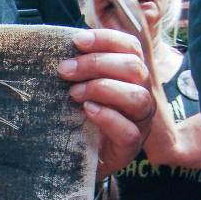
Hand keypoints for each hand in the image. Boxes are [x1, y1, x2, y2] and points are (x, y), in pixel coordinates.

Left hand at [58, 26, 152, 178]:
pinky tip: (87, 111)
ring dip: (102, 88)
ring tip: (74, 93)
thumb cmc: (76, 118)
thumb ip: (77, 68)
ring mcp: (139, 123)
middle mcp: (141, 96)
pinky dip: (108, 117)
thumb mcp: (77, 87)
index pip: (131, 47)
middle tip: (64, 70)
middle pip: (135, 68)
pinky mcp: (130, 148)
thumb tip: (59, 43)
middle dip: (97, 63)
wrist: (74, 160)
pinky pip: (129, 131)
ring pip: (138, 97)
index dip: (106, 39)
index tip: (77, 41)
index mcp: (130, 76)